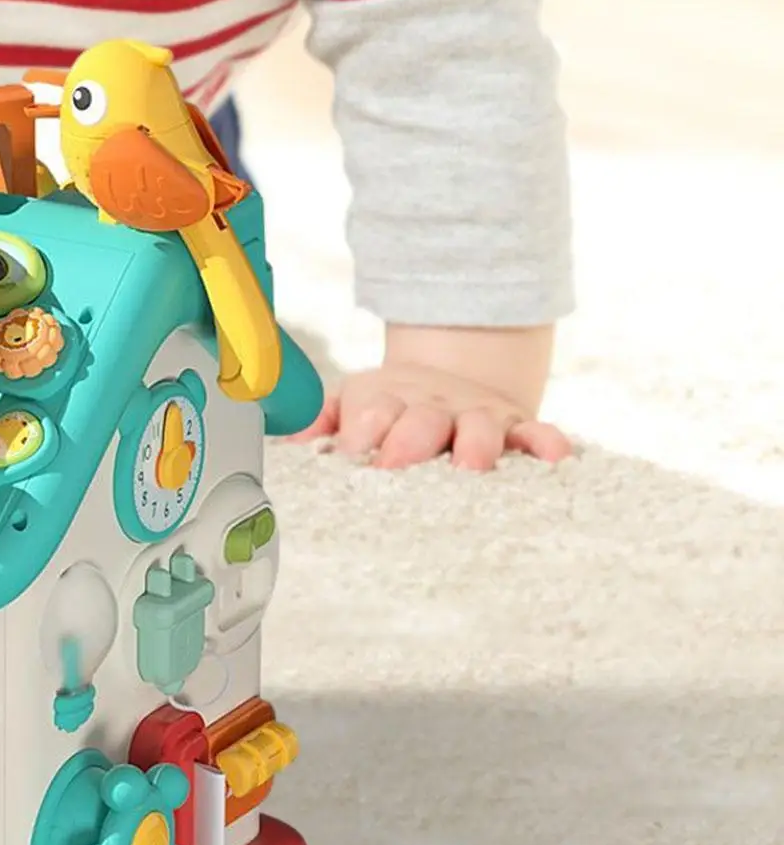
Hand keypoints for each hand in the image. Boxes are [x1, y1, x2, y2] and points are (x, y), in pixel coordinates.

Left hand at [294, 325, 572, 471]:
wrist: (450, 375)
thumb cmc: (391, 406)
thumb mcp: (351, 402)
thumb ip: (319, 421)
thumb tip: (288, 441)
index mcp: (385, 402)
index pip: (369, 415)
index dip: (358, 434)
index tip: (347, 457)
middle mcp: (431, 407)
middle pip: (420, 422)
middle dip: (409, 444)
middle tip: (397, 467)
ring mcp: (475, 415)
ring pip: (479, 427)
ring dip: (475, 446)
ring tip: (471, 469)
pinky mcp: (516, 426)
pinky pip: (536, 433)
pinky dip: (546, 443)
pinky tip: (556, 458)